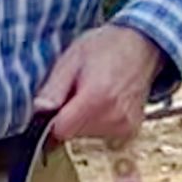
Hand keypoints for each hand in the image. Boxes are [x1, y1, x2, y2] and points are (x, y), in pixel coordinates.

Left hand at [32, 25, 164, 146]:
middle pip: (73, 133)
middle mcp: (113, 116)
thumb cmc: (106, 47)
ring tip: (93, 94)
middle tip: (78, 91)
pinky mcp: (130, 130)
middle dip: (69, 117)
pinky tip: (104, 102)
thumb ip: (54, 87)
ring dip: (83, 120)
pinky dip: (98, 122)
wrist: (142, 46)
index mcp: (96, 98)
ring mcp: (124, 125)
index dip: (52, 119)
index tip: (56, 103)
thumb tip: (39, 109)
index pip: (61, 130)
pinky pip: (102, 135)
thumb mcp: (72, 58)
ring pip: (86, 135)